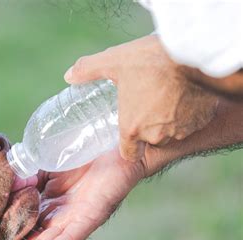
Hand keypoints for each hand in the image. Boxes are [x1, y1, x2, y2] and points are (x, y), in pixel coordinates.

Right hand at [0, 148, 146, 239]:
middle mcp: (58, 219)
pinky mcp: (91, 216)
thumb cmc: (81, 154)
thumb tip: (2, 184)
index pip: (19, 228)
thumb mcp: (45, 164)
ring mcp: (73, 220)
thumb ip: (26, 175)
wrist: (116, 142)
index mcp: (46, 207)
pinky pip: (70, 236)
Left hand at [64, 35, 218, 161]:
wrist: (196, 55)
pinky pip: (191, 122)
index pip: (129, 153)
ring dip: (168, 120)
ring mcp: (180, 130)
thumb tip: (68, 76)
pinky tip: (183, 95)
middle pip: (150, 140)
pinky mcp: (200, 121)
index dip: (128, 143)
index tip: (128, 128)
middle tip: (145, 104)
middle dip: (148, 127)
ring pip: (171, 132)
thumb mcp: (114, 62)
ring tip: (164, 97)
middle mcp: (156, 135)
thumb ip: (88, 70)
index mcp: (132, 128)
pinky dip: (188, 113)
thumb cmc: (151, 61)